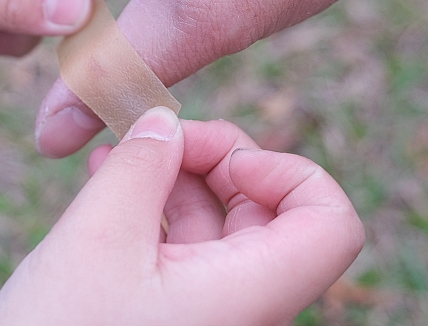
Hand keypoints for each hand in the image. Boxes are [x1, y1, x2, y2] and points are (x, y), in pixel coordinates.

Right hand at [0, 108, 362, 325]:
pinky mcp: (172, 315)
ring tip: (116, 154)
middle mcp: (244, 307)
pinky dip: (152, 209)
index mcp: (252, 294)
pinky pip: (182, 251)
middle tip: (152, 137)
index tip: (226, 161)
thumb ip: (141, 166)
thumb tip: (165, 120)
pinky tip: (106, 183)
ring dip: (174, 178)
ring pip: (218, 227)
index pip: (332, 223)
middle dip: (214, 159)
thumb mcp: (96, 237)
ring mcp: (208, 313)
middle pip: (268, 211)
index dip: (292, 172)